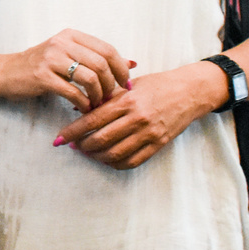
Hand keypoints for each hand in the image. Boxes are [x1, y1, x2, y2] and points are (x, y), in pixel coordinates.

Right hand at [0, 29, 131, 112]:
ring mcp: (51, 59)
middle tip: (111, 97)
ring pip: (90, 78)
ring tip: (96, 103)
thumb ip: (97, 58)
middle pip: (101, 63)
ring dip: (98, 95)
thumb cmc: (40, 66)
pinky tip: (83, 108)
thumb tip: (132, 63)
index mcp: (71, 35)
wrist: (5, 72)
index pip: (107, 49)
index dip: (121, 68)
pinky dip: (83, 103)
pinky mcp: (43, 77)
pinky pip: (73, 92)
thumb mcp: (68, 55)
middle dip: (112, 84)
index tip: (126, 84)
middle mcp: (62, 43)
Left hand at [55, 63, 224, 169]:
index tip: (59, 138)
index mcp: (127, 101)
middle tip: (72, 144)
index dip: (73, 131)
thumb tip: (78, 108)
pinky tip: (106, 159)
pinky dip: (115, 163)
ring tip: (87, 152)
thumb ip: (106, 98)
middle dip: (82, 145)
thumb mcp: (129, 86)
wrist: (189, 92)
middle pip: (101, 139)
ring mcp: (149, 134)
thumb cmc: (156, 85)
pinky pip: (132, 161)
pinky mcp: (158, 145)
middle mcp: (137, 119)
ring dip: (96, 156)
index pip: (93, 119)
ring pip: (115, 153)